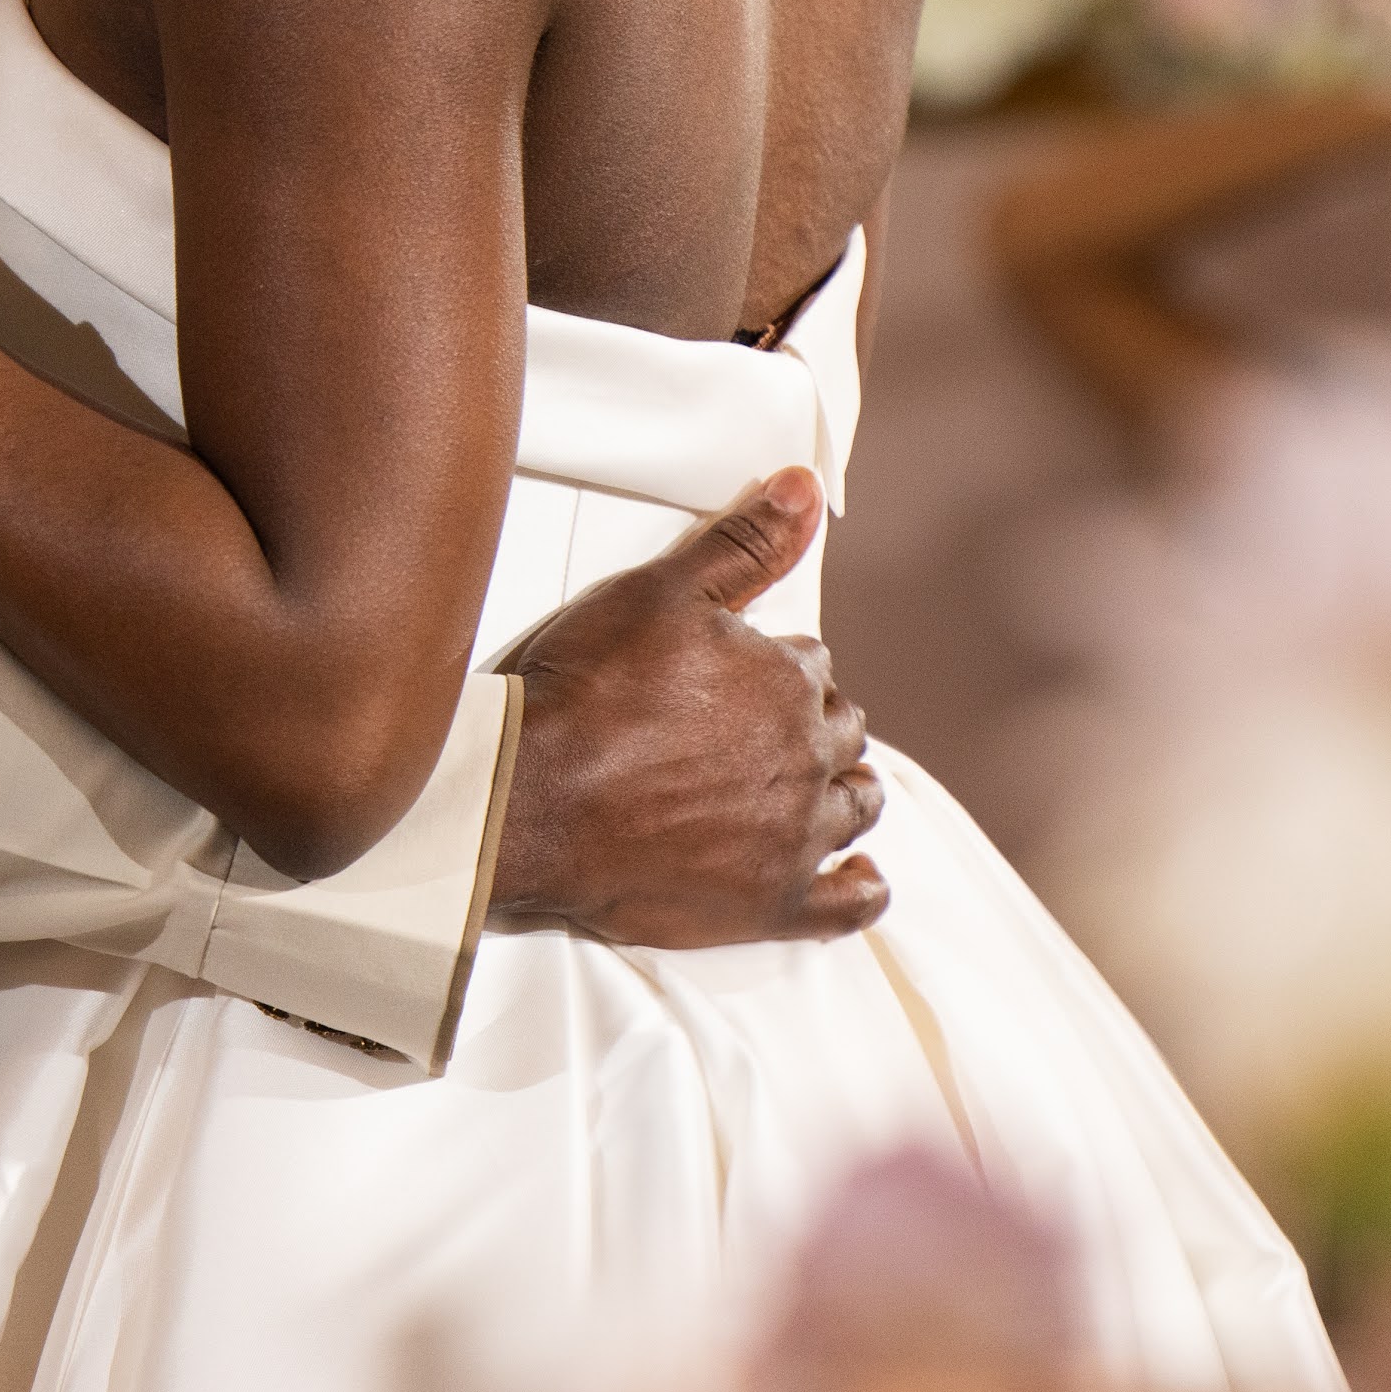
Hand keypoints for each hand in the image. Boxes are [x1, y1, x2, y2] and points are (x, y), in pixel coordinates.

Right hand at [488, 467, 887, 947]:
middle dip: (809, 727)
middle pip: (838, 734)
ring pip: (855, 807)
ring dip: (839, 792)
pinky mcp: (771, 905)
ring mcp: (794, 836)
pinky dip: (861, 891)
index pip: (811, 668)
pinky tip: (857, 880)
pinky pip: (850, 905)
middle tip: (754, 736)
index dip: (774, 671)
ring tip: (803, 790)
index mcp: (790, 682)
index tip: (734, 683)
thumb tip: (805, 486)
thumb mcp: (663, 592)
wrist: (529, 801)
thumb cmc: (586, 693)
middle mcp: (807, 758)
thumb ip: (745, 542)